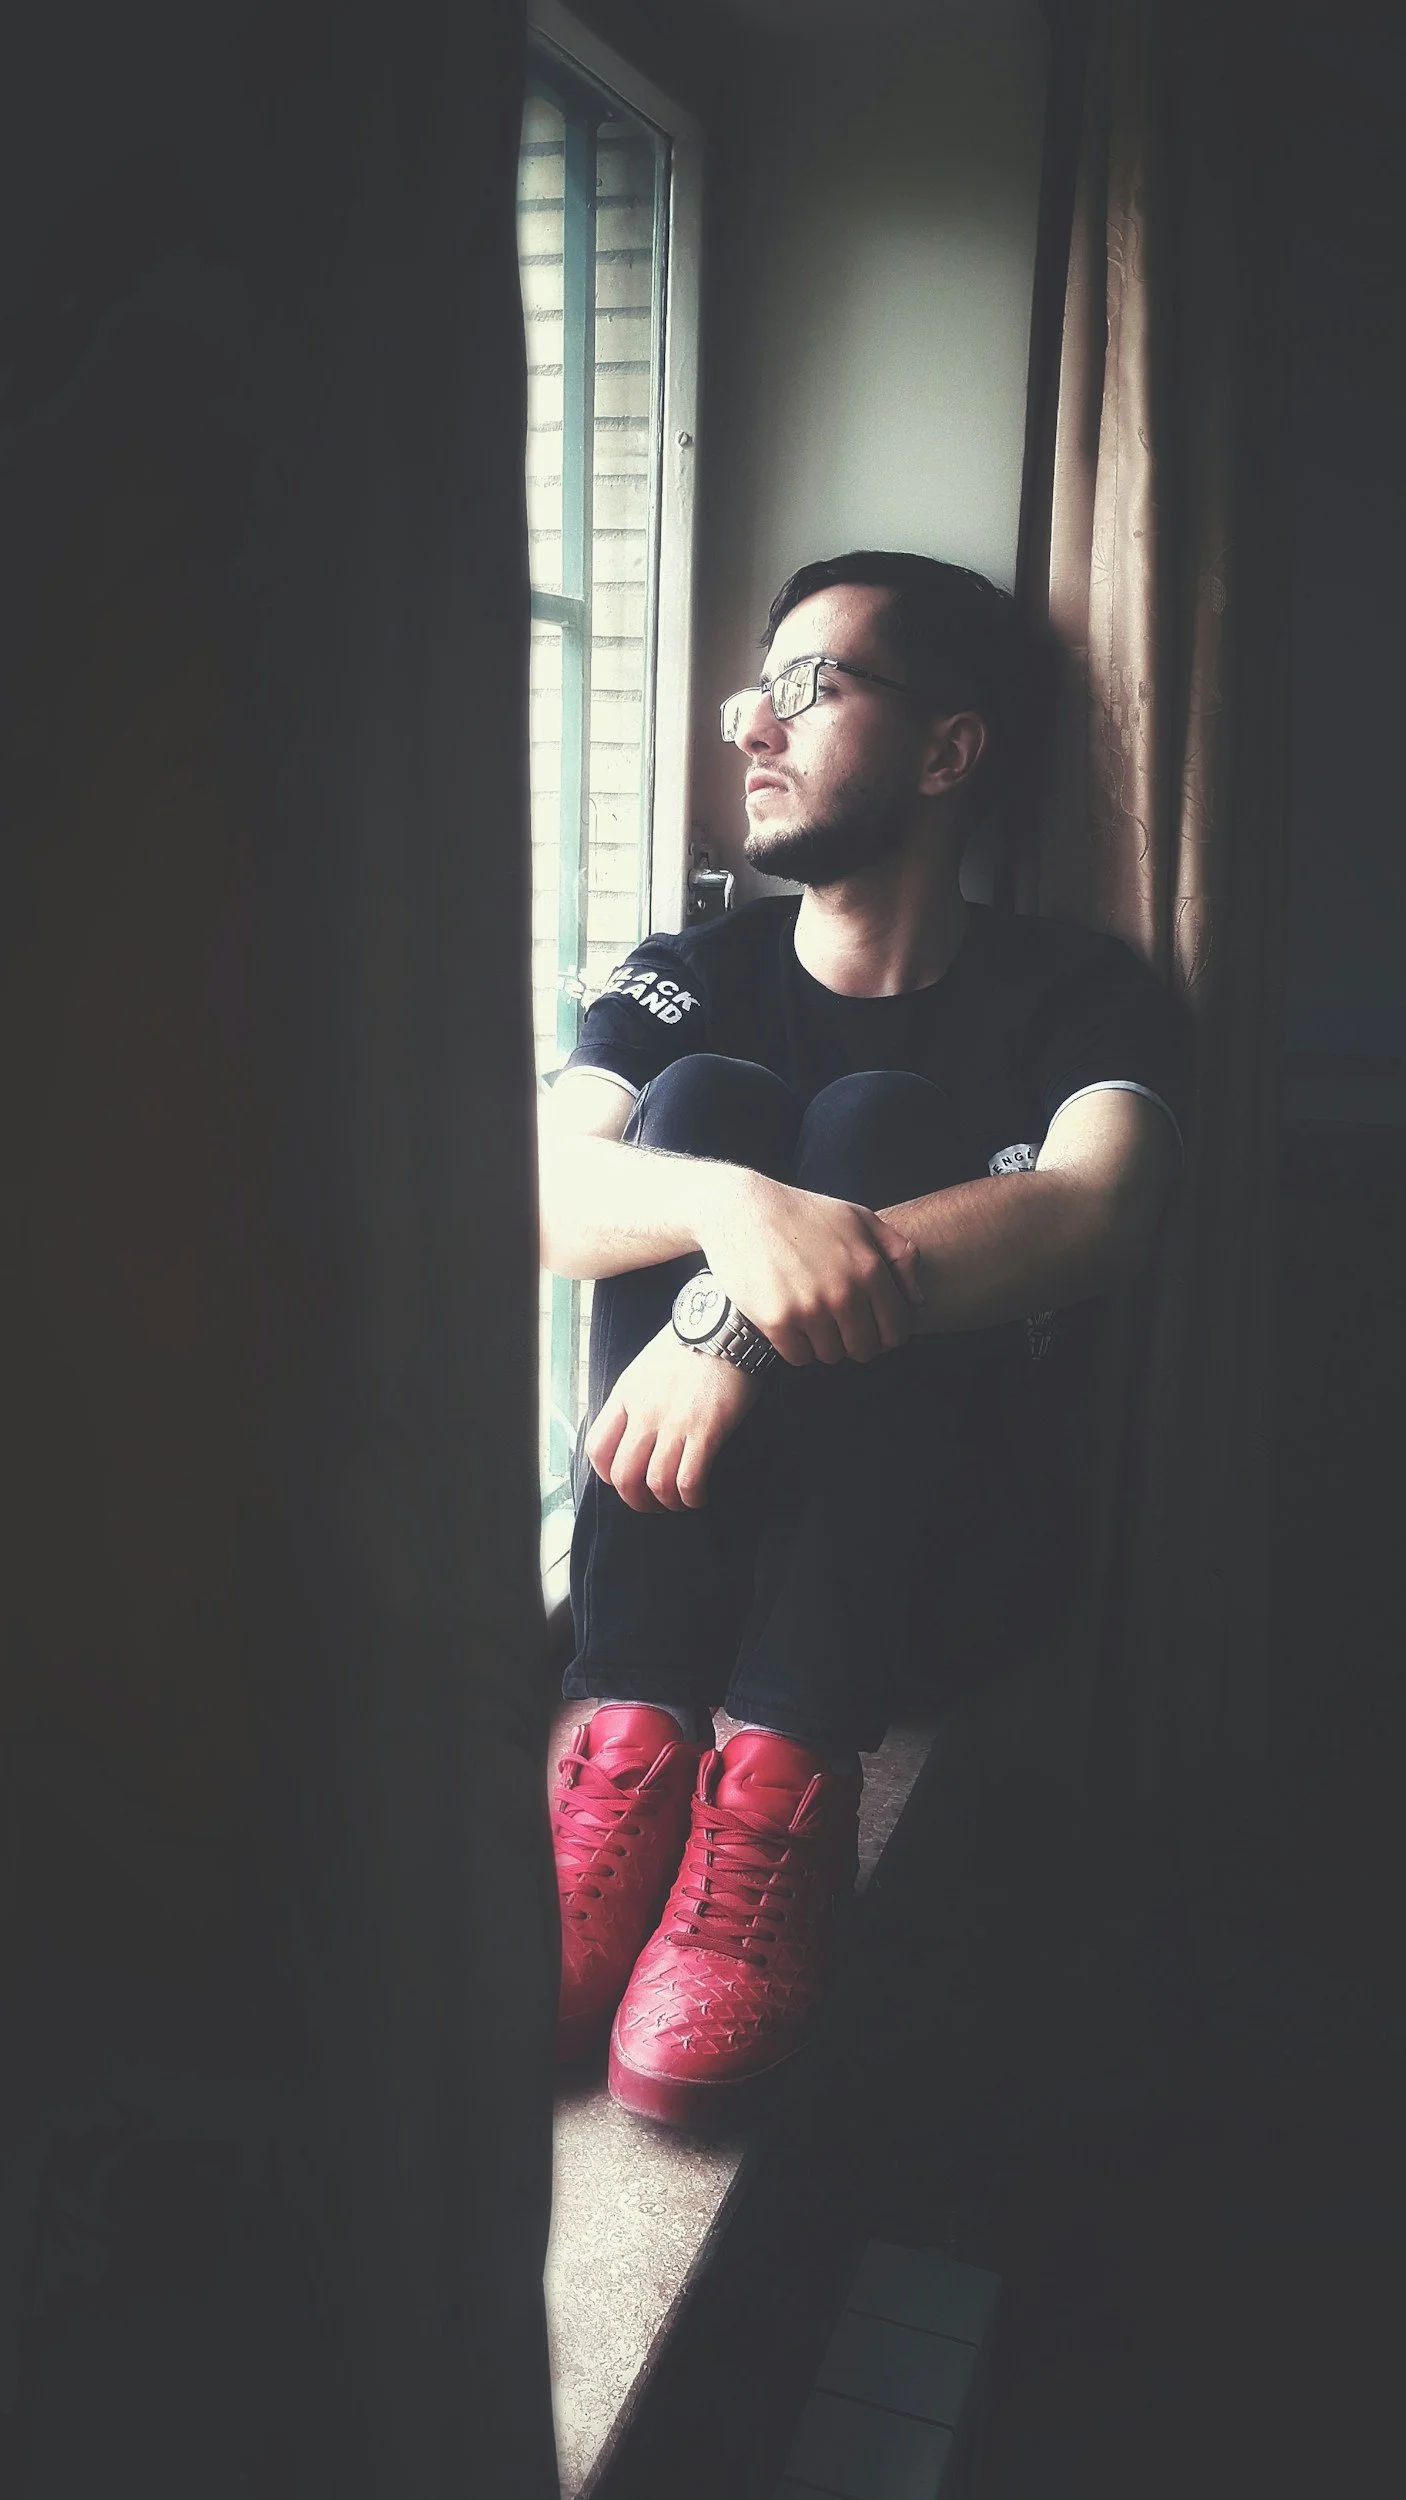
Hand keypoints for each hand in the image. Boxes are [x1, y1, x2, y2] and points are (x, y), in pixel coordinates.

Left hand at [586, 1321, 760, 1511]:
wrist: (724, 1326)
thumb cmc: (691, 1343)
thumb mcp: (646, 1367)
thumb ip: (637, 1398)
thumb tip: (637, 1428)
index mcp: (625, 1396)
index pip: (598, 1448)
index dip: (608, 1474)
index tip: (624, 1480)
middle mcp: (643, 1414)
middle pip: (624, 1476)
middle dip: (636, 1500)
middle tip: (652, 1504)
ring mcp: (673, 1424)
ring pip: (656, 1483)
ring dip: (666, 1503)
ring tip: (679, 1503)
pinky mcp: (705, 1431)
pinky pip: (689, 1480)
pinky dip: (691, 1498)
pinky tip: (698, 1497)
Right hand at [694, 1168, 924, 1364]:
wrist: (742, 1210)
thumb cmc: (804, 1214)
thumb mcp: (860, 1219)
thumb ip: (899, 1255)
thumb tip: (917, 1302)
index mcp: (870, 1270)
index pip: (895, 1330)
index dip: (886, 1335)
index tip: (870, 1327)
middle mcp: (844, 1293)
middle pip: (864, 1349)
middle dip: (855, 1341)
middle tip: (839, 1325)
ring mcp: (810, 1310)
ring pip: (831, 1355)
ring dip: (824, 1343)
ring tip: (811, 1317)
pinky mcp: (778, 1322)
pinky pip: (799, 1358)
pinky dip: (795, 1346)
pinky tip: (789, 1321)